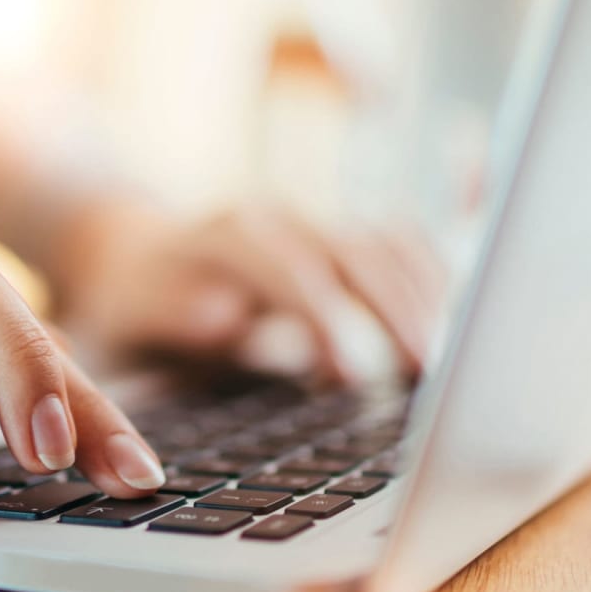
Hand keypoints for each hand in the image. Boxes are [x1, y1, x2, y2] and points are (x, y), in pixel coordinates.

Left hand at [57, 205, 445, 381]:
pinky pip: (399, 243)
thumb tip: (228, 316)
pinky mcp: (335, 240)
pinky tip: (461, 315)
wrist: (130, 258)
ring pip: (387, 242)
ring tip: (453, 356)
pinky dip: (434, 275)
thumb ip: (175, 315)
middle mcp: (276, 219)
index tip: (351, 372)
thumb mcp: (132, 316)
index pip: (290, 268)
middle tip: (430, 370)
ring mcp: (311, 224)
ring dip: (426, 295)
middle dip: (396, 307)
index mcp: (225, 236)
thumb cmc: (132, 306)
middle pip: (355, 249)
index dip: (325, 318)